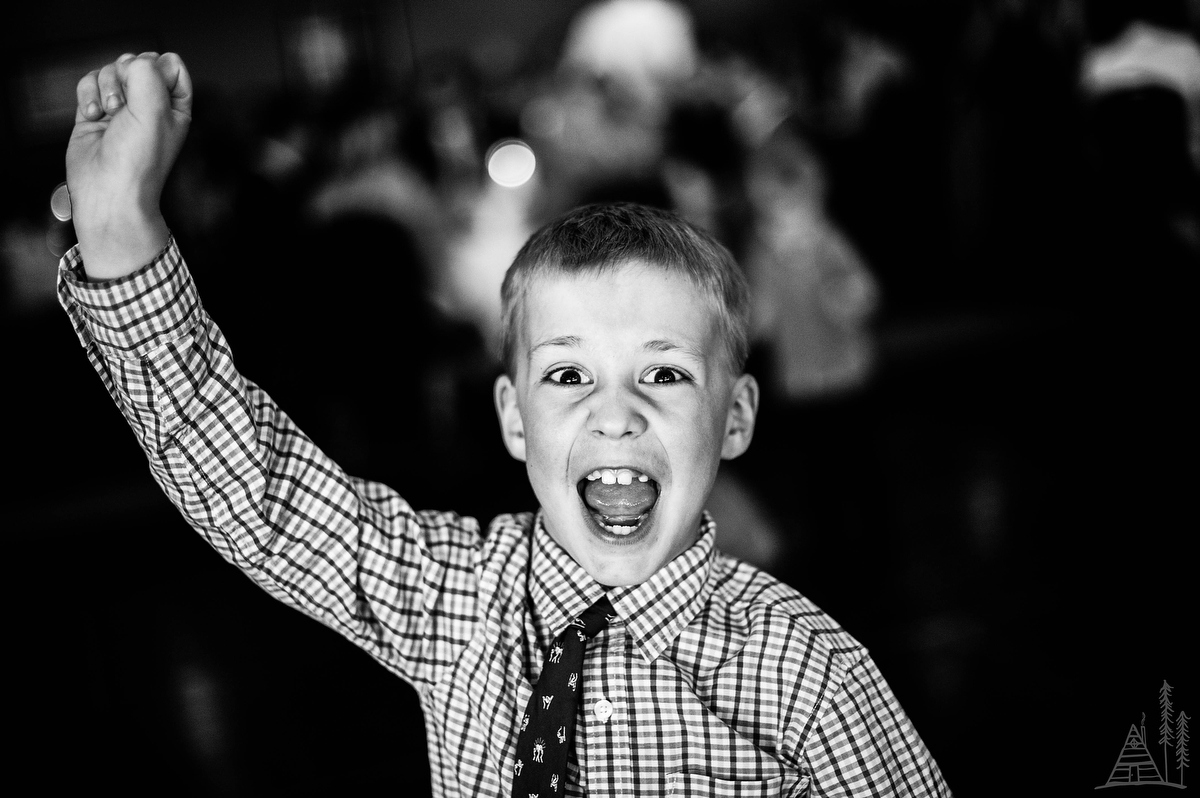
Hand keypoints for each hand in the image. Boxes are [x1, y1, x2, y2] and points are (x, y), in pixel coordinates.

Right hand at [67, 52, 192, 279]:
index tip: (150, 90)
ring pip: (110, 71)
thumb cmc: (138, 160)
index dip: (156, 68)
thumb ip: (148, 73)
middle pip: (135, 63)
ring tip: (109, 114)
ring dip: (105, 87)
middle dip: (126, 76)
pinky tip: (92, 115)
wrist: (108, 192)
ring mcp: (121, 109)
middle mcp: (150, 106)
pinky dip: (87, 94)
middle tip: (125, 105)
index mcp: (175, 106)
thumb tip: (134, 60)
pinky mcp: (95, 113)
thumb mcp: (155, 110)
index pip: (170, 65)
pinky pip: (88, 83)